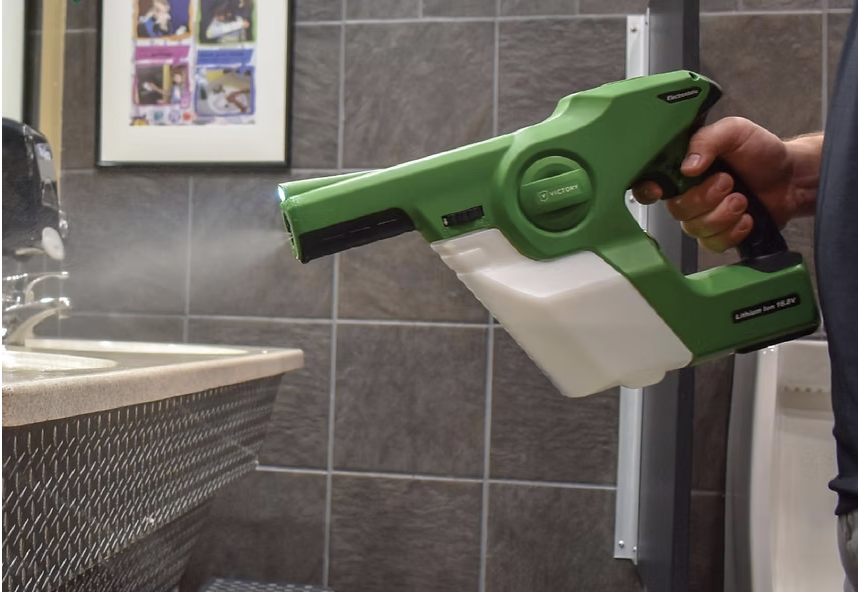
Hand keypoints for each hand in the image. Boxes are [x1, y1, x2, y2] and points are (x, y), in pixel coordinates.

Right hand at [632, 117, 820, 252]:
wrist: (792, 177)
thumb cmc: (762, 151)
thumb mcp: (734, 131)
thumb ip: (707, 141)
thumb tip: (686, 166)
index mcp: (683, 168)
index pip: (650, 183)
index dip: (648, 190)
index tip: (661, 190)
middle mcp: (688, 194)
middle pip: (676, 209)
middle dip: (705, 199)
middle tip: (729, 183)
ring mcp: (703, 217)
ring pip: (695, 229)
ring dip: (723, 215)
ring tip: (743, 200)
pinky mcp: (719, 235)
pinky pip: (713, 244)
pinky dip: (733, 232)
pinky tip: (746, 218)